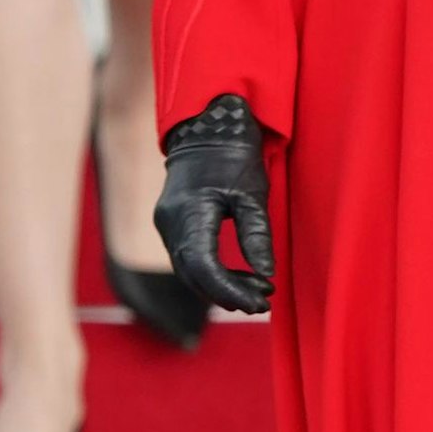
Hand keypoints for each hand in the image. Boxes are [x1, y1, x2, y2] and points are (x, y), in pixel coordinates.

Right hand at [154, 94, 274, 314]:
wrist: (205, 128)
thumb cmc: (234, 156)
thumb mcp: (253, 193)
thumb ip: (257, 235)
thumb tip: (267, 274)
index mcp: (189, 213)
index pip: (204, 266)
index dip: (230, 289)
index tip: (258, 302)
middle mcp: (169, 223)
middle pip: (194, 274)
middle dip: (228, 293)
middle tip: (262, 303)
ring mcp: (166, 224)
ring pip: (189, 270)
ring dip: (221, 286)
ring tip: (257, 292)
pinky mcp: (171, 224)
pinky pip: (188, 258)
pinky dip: (212, 272)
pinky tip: (238, 277)